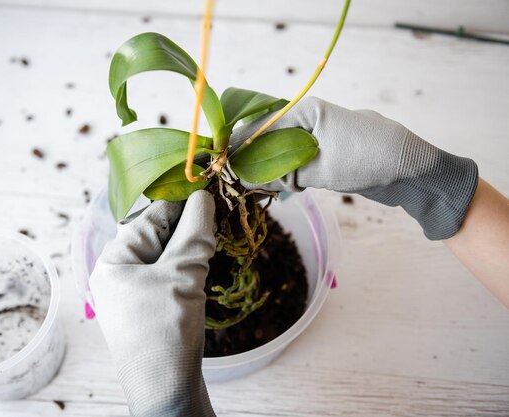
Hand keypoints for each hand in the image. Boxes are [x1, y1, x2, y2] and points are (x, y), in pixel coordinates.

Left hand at [89, 190, 216, 416]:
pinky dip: (186, 268)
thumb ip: (193, 233)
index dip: (181, 202)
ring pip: (164, 255)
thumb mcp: (182, 276)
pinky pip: (167, 275)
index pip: (150, 217)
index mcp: (113, 260)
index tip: (210, 188)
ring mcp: (131, 292)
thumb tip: (204, 197)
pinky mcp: (148, 308)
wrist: (165, 392)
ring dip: (189, 248)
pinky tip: (203, 269)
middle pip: (156, 234)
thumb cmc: (165, 332)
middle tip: (217, 219)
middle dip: (187, 227)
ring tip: (212, 244)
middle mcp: (117, 273)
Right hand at [230, 97, 477, 239]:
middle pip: (270, 139)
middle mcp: (311, 118)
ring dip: (273, 172)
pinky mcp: (327, 153)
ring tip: (262, 190)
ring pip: (283, 153)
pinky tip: (284, 190)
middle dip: (256, 162)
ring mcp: (320, 135)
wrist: (413, 172)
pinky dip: (289, 176)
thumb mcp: (319, 167)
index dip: (242, 147)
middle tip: (243, 185)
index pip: (262, 125)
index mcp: (307, 110)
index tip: (227, 169)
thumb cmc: (368, 158)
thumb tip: (246, 179)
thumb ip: (280, 173)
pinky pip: (298, 162)